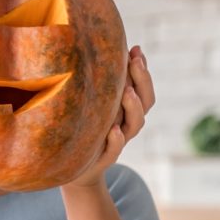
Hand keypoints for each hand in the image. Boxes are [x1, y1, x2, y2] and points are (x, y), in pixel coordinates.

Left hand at [67, 46, 153, 188]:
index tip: (136, 49)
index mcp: (126, 111)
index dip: (143, 70)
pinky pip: (114, 150)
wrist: (74, 170)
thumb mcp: (92, 106)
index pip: (143, 89)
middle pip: (145, 102)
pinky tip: (114, 130)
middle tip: (135, 61)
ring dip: (133, 107)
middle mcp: (126, 124)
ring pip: (135, 124)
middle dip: (142, 80)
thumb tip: (93, 50)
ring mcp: (117, 142)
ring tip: (127, 91)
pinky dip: (116, 140)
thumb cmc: (84, 131)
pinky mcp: (103, 158)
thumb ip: (98, 85)